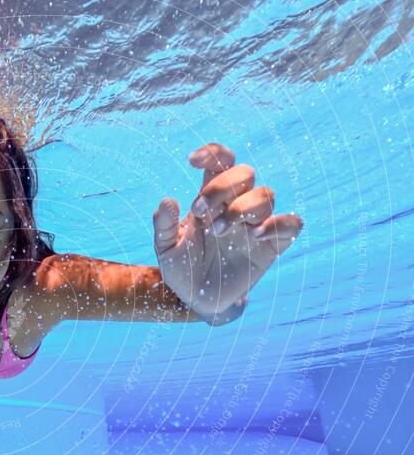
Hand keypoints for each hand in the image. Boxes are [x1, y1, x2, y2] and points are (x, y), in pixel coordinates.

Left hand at [152, 143, 302, 318]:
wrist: (197, 301)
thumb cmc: (182, 269)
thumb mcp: (165, 249)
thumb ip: (163, 225)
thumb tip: (167, 201)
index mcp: (210, 199)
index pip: (221, 162)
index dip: (213, 153)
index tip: (192, 160)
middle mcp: (236, 205)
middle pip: (245, 173)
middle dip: (222, 187)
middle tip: (200, 213)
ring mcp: (255, 224)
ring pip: (265, 194)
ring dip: (242, 207)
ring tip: (219, 231)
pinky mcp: (272, 245)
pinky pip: (290, 224)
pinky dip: (277, 224)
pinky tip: (254, 235)